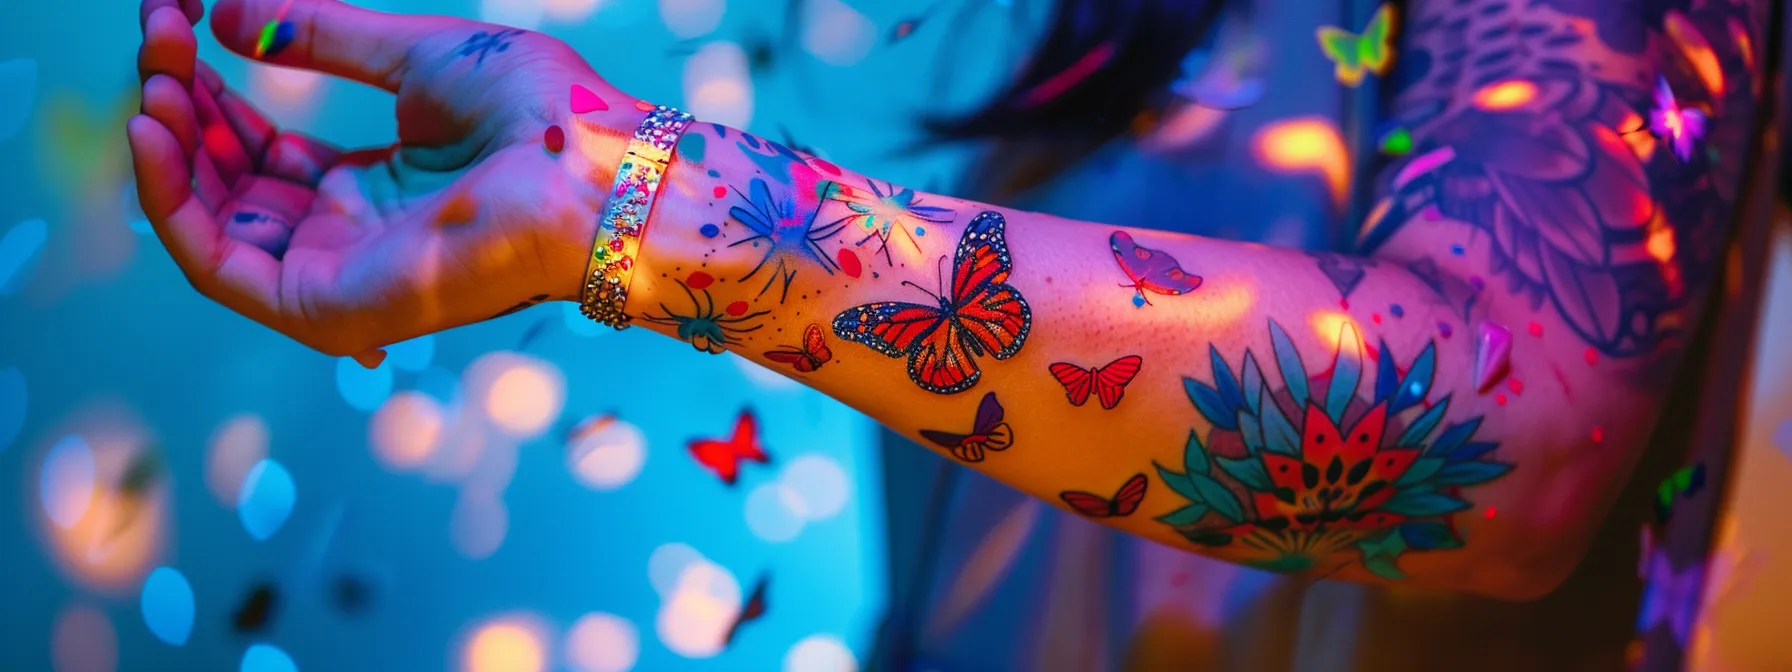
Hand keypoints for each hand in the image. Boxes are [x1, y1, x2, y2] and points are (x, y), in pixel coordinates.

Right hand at [131, 0, 642, 357]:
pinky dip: (169, 201)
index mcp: (373, 186)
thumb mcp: (416, 57)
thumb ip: (323, 37)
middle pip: (226, 182)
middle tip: (157, 33)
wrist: (592, 171)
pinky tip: (153, 128)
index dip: (210, 86)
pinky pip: (217, 266)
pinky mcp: (328, 307)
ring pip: (209, 222)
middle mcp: (347, 235)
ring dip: (166, 148)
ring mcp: (337, 274)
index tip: (176, 17)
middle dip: (180, 105)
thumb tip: (226, 12)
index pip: (261, 149)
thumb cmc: (539, 116)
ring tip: (151, 75)